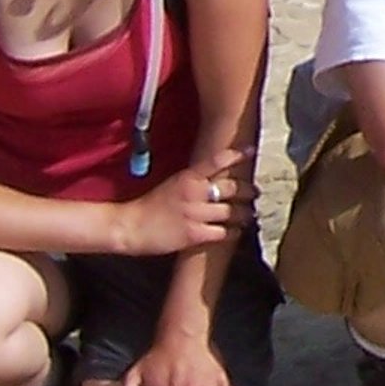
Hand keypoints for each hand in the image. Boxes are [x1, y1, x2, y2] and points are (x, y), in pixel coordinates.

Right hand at [118, 152, 251, 255]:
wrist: (129, 226)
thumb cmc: (149, 206)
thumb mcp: (172, 184)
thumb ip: (193, 181)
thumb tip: (214, 180)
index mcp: (187, 177)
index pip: (216, 161)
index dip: (236, 155)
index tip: (250, 151)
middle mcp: (194, 193)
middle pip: (232, 188)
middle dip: (248, 191)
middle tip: (255, 193)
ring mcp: (195, 214)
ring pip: (233, 212)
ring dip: (245, 214)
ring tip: (250, 214)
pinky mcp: (194, 234)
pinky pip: (224, 232)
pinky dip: (234, 232)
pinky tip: (237, 231)